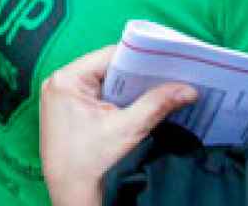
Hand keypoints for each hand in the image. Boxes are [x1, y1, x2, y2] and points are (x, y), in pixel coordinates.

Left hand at [39, 45, 198, 205]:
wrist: (72, 196)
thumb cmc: (90, 164)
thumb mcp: (128, 129)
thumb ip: (157, 104)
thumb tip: (188, 89)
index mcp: (67, 80)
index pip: (110, 56)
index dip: (141, 56)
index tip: (167, 57)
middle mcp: (60, 83)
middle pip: (107, 68)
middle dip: (138, 73)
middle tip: (171, 72)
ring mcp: (61, 97)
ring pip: (104, 82)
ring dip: (130, 87)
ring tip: (161, 85)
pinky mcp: (67, 111)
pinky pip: (97, 96)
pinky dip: (118, 99)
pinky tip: (141, 103)